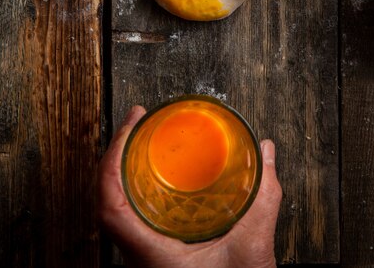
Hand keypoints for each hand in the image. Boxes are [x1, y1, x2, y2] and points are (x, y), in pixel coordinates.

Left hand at [98, 106, 281, 267]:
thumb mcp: (252, 251)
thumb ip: (263, 199)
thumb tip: (266, 152)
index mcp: (150, 256)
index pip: (110, 206)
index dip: (111, 161)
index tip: (131, 125)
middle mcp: (137, 257)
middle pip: (107, 200)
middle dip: (115, 154)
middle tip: (137, 120)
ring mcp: (141, 259)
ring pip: (115, 209)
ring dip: (121, 171)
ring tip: (139, 139)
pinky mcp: (151, 258)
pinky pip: (129, 218)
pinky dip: (132, 189)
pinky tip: (150, 176)